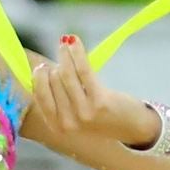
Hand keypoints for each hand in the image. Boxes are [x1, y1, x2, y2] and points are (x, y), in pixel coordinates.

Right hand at [29, 34, 156, 147]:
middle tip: (61, 55)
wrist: (131, 127)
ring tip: (66, 43)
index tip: (42, 66)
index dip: (38, 78)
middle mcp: (68, 123)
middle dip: (55, 66)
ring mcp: (83, 113)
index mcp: (57, 128)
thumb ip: (57, 100)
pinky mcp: (99, 101)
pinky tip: (74, 41)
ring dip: (64, 54)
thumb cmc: (99, 117)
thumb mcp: (74, 116)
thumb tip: (40, 70)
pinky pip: (83, 70)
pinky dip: (77, 53)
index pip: (39, 96)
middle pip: (53, 82)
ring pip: (66, 74)